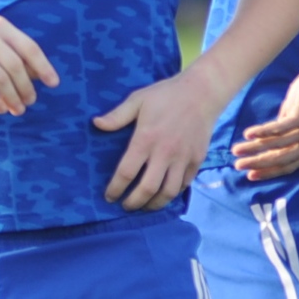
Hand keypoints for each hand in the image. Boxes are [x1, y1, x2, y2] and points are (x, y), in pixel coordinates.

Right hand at [0, 16, 57, 115]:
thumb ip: (11, 50)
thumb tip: (37, 74)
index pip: (29, 47)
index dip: (43, 67)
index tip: (53, 84)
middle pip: (16, 67)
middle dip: (26, 88)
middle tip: (30, 102)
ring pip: (1, 80)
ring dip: (12, 98)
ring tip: (18, 109)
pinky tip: (0, 108)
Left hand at [94, 68, 221, 210]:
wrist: (202, 92)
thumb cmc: (166, 95)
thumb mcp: (138, 100)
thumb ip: (117, 116)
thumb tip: (96, 124)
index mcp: (145, 139)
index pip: (126, 172)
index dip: (116, 189)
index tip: (109, 197)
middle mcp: (164, 153)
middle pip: (147, 189)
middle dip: (134, 203)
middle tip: (126, 206)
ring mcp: (183, 158)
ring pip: (168, 192)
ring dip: (154, 204)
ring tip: (145, 206)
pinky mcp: (197, 160)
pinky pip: (184, 184)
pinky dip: (173, 194)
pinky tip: (164, 194)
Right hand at [231, 50, 298, 180]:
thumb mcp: (298, 111)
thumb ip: (285, 126)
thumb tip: (265, 138)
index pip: (290, 164)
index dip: (269, 170)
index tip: (251, 173)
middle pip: (284, 159)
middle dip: (259, 164)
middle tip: (239, 166)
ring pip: (279, 146)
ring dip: (255, 149)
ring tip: (237, 150)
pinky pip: (279, 129)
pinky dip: (262, 133)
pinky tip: (248, 135)